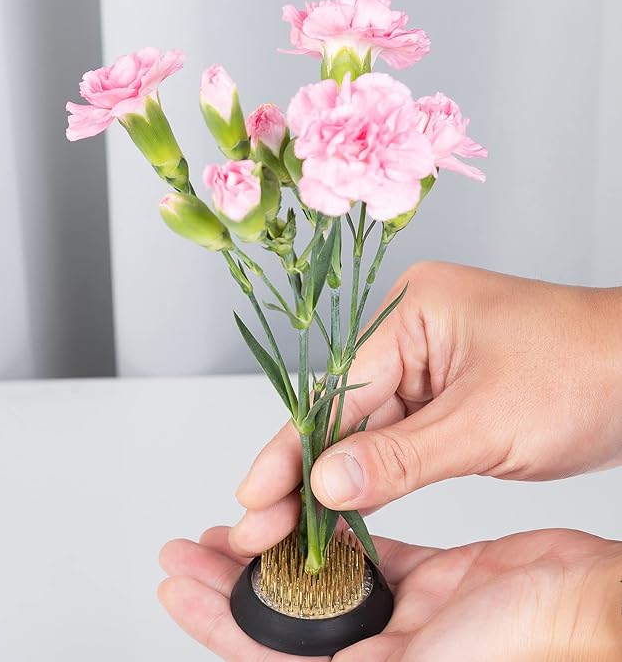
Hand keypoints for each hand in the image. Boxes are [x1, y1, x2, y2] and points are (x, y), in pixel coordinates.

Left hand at [159, 526, 621, 660]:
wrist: (585, 603)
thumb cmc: (522, 643)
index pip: (268, 651)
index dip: (218, 619)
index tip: (178, 586)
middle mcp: (374, 648)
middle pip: (281, 613)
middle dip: (228, 581)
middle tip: (186, 548)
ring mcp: (399, 612)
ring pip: (316, 580)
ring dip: (273, 552)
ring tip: (234, 528)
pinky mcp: (425, 577)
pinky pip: (363, 553)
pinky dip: (330, 535)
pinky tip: (303, 515)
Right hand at [232, 262, 621, 553]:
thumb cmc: (585, 373)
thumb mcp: (486, 423)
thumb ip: (400, 457)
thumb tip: (324, 483)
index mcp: (412, 312)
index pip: (337, 389)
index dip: (293, 447)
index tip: (255, 494)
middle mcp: (411, 333)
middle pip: (344, 410)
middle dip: (305, 470)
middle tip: (263, 525)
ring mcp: (429, 365)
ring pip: (368, 429)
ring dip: (338, 479)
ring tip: (293, 527)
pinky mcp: (446, 395)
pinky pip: (398, 438)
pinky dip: (377, 474)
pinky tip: (345, 507)